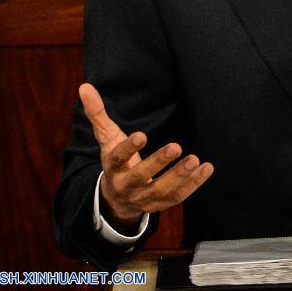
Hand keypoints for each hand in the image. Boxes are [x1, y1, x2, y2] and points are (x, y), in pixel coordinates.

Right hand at [79, 83, 213, 231]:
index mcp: (112, 167)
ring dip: (179, 176)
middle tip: (176, 147)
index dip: (129, 148)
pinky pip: (177, 197)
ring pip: (161, 191)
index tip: (142, 135)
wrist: (118, 199)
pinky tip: (207, 168)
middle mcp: (126, 186)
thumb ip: (97, 114)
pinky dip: (193, 184)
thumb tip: (84, 86)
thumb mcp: (107, 138)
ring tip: (195, 159)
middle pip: (140, 177)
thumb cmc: (116, 160)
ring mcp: (143, 198)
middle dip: (158, 163)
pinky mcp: (160, 205)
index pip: (117, 158)